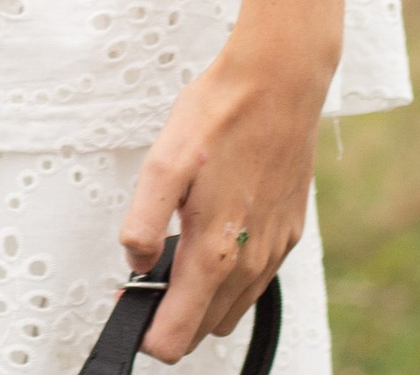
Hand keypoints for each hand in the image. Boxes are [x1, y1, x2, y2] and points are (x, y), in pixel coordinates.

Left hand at [119, 37, 322, 358]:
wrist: (279, 83)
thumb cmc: (220, 114)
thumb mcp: (163, 162)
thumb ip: (143, 222)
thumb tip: (136, 262)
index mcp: (214, 253)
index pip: (178, 336)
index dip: (148, 330)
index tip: (131, 301)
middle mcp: (249, 264)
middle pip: (204, 328)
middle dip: (173, 314)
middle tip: (149, 271)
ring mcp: (274, 250)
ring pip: (231, 307)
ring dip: (203, 296)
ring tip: (180, 248)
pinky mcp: (288, 233)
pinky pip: (255, 279)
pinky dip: (230, 274)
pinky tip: (217, 231)